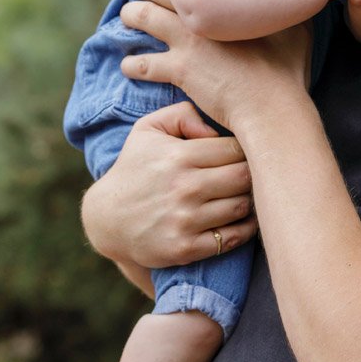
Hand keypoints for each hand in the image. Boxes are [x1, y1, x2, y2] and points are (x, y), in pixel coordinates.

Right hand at [81, 101, 255, 270]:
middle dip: (253, 173)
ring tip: (245, 193)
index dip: (245, 148)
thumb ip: (182, 114)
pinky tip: (243, 218)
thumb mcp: (148, 129)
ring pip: (243, 205)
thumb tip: (215, 130)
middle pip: (245, 176)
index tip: (243, 152)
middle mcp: (184, 188)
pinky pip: (233, 237)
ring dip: (250, 199)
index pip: (235, 148)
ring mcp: (185, 220)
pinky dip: (245, 228)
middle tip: (252, 173)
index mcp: (179, 156)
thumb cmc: (134, 168)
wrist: (107, 219)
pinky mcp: (186, 248)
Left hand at [119, 0, 311, 131]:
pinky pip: (143, 64)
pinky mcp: (178, 70)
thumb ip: (286, 4)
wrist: (270, 105)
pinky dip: (133, 64)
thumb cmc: (286, 65)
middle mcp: (197, 13)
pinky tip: (128, 65)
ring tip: (126, 17)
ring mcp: (184, 41)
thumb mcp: (295, 25)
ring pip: (141, 18)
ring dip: (130, 15)